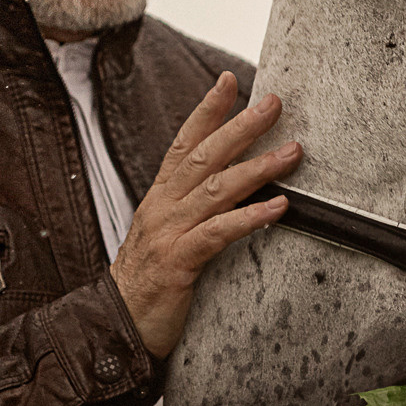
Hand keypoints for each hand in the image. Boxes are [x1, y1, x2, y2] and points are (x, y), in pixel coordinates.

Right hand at [110, 73, 300, 357]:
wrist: (113, 325)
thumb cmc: (147, 282)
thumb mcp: (166, 236)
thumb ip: (192, 210)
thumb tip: (229, 186)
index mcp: (160, 198)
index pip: (184, 143)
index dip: (207, 110)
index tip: (230, 80)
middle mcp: (163, 207)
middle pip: (205, 156)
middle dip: (241, 126)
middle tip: (274, 103)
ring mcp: (169, 232)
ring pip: (216, 189)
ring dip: (258, 167)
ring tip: (292, 152)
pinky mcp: (178, 262)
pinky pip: (218, 233)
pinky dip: (249, 217)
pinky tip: (278, 207)